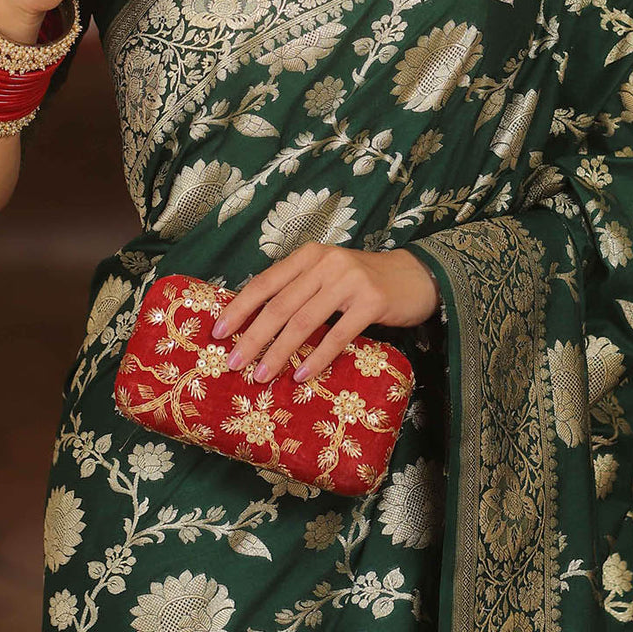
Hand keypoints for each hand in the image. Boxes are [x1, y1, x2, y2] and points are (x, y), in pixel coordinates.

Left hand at [212, 243, 439, 385]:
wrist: (415, 276)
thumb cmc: (363, 282)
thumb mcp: (326, 276)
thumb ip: (298, 290)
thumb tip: (254, 324)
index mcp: (308, 256)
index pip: (264, 283)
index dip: (239, 308)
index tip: (217, 333)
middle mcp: (326, 263)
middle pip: (279, 305)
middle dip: (252, 337)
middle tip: (233, 363)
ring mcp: (350, 281)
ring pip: (303, 321)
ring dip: (279, 352)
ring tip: (260, 375)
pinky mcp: (372, 302)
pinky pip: (338, 335)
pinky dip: (316, 357)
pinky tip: (301, 375)